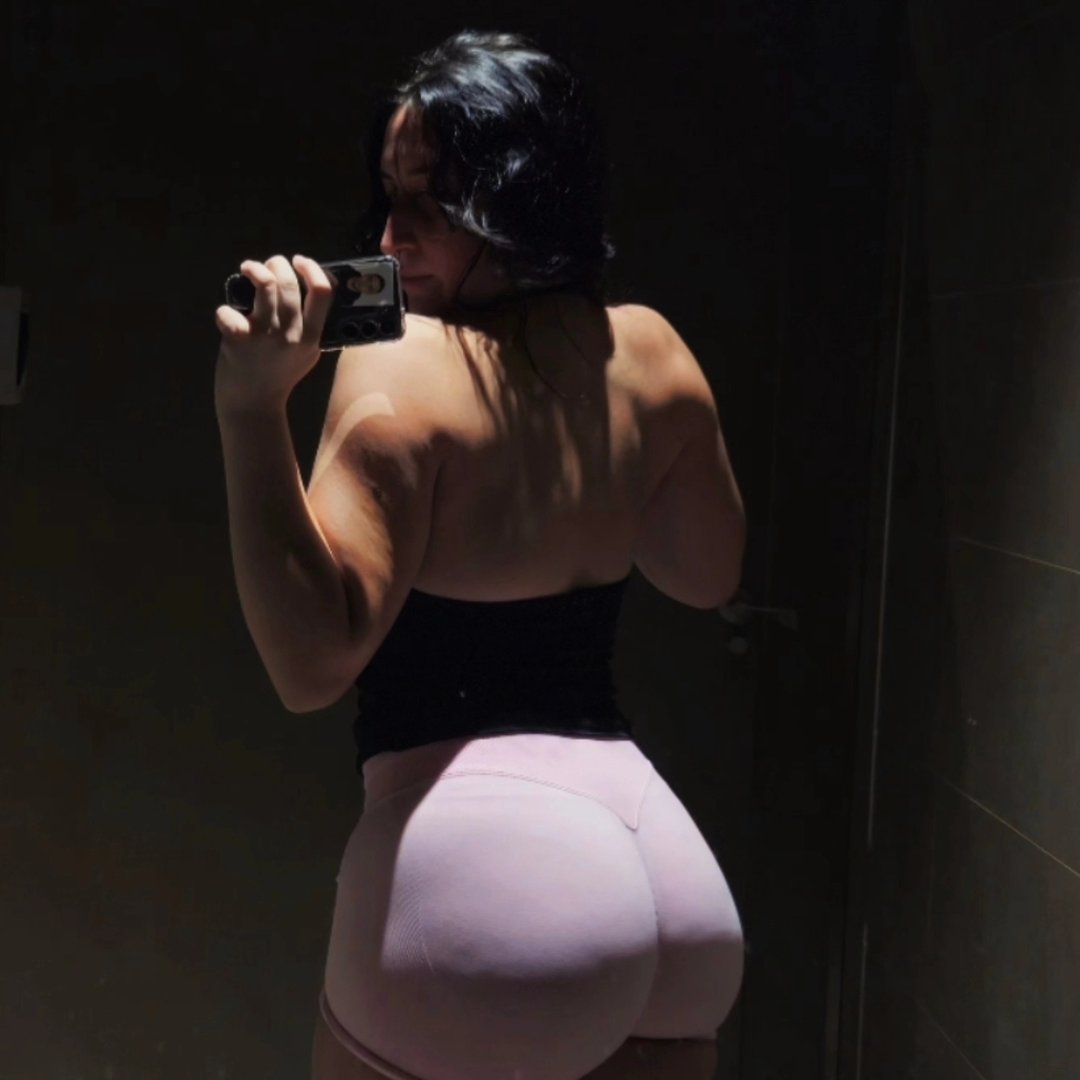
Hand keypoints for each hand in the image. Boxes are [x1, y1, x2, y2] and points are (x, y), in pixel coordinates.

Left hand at [214, 254, 333, 413]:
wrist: (254, 405)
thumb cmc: (278, 376)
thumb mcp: (307, 354)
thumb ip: (309, 327)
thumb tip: (306, 289)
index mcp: (311, 336)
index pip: (323, 292)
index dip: (312, 268)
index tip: (300, 262)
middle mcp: (292, 334)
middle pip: (290, 282)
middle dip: (277, 264)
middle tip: (269, 266)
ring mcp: (266, 336)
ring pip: (265, 285)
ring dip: (255, 269)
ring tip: (248, 269)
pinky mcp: (240, 339)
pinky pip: (229, 311)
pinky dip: (224, 310)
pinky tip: (226, 316)